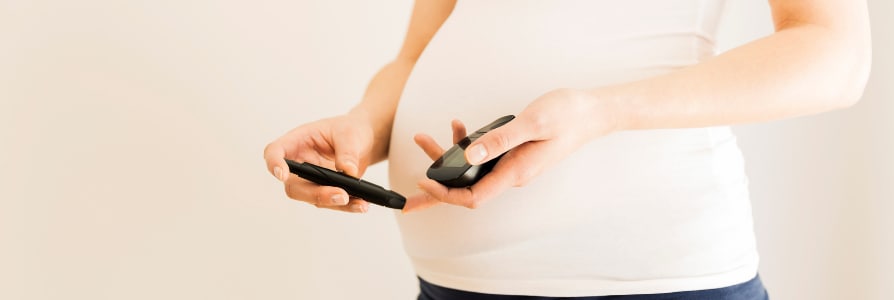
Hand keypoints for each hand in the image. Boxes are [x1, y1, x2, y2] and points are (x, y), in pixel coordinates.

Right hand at [263, 112, 376, 212]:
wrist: (363, 140)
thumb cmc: (349, 130)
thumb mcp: (350, 133)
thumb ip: (347, 151)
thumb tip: (348, 172)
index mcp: (297, 142)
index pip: (275, 152)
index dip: (274, 163)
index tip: (282, 174)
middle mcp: (299, 163)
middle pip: (294, 185)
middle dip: (315, 193)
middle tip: (340, 195)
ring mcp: (310, 180)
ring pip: (312, 198)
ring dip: (334, 202)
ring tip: (359, 203)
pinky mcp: (325, 191)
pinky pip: (331, 202)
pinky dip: (347, 206)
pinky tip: (361, 204)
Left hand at [405, 88, 620, 211]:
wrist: (592, 112)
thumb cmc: (567, 115)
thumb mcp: (533, 122)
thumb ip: (501, 139)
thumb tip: (469, 153)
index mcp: (516, 172)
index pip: (474, 197)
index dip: (446, 194)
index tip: (424, 181)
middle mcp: (512, 174)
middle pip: (466, 189)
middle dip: (436, 184)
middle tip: (408, 190)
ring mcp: (512, 165)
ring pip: (472, 171)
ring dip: (446, 158)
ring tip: (422, 140)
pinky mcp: (513, 154)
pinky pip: (483, 156)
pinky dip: (466, 144)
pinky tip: (458, 127)